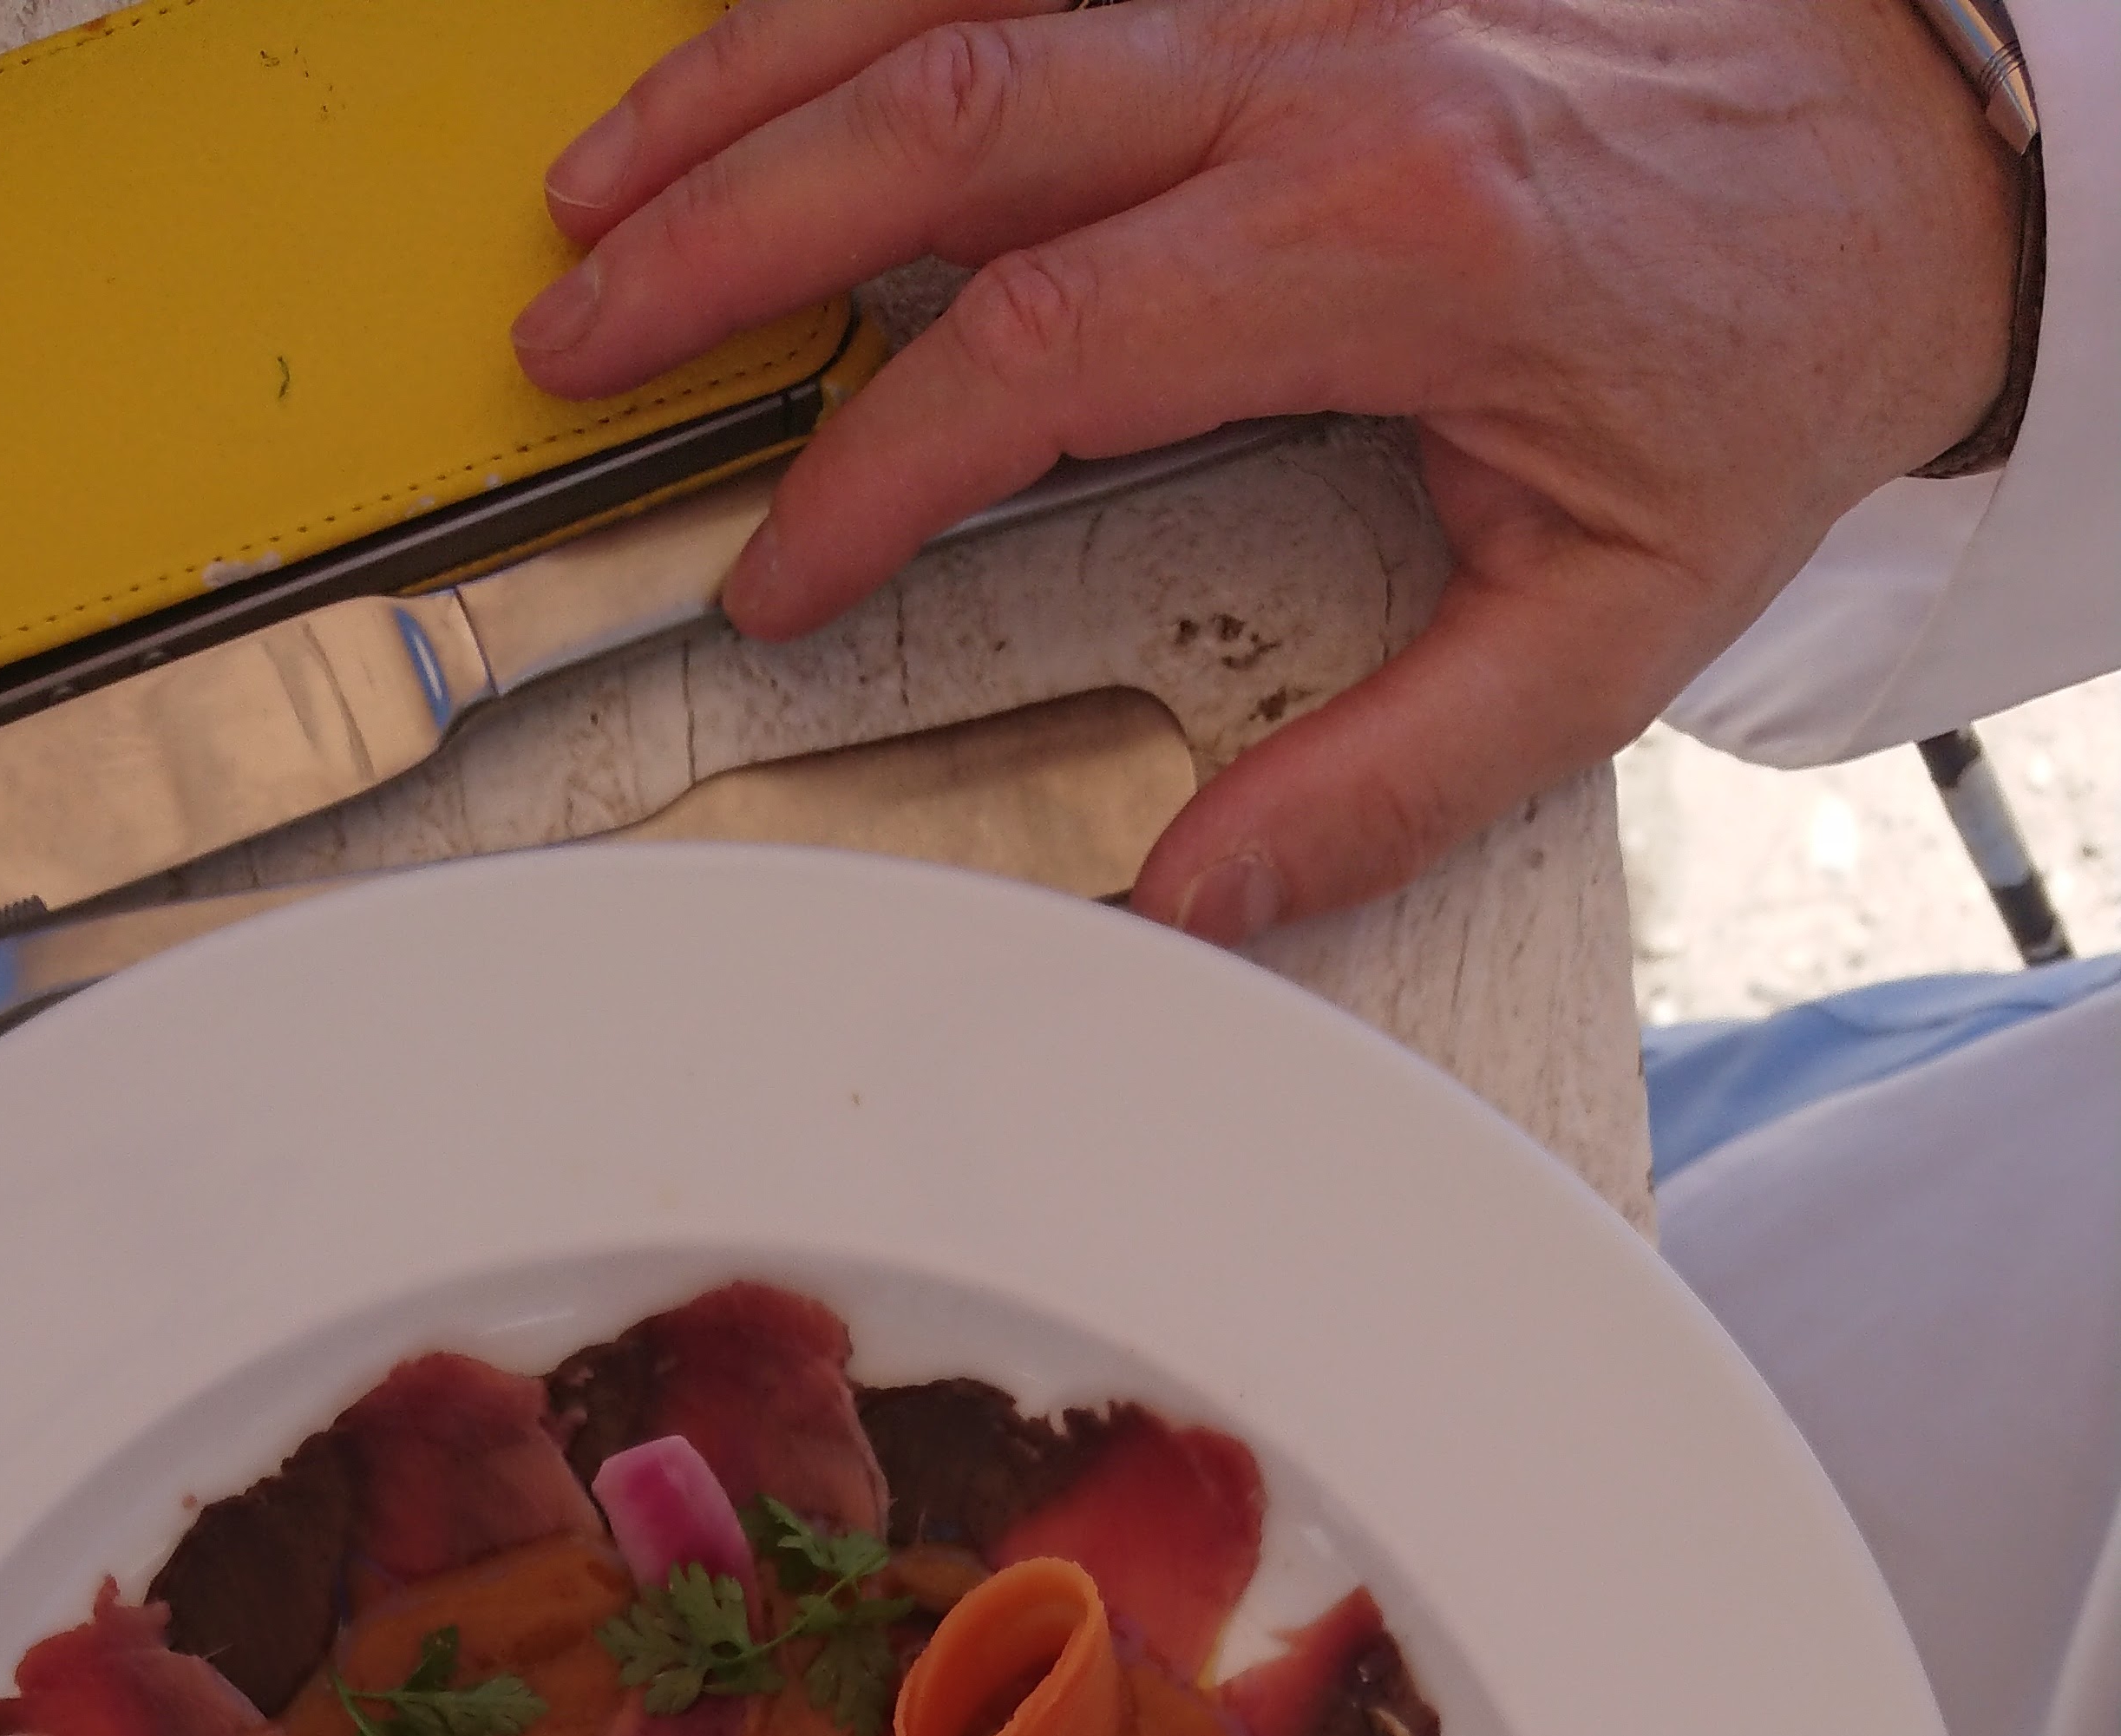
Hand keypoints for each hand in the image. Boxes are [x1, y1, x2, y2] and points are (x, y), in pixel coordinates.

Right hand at [514, 0, 2024, 936]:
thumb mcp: (1608, 628)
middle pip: (941, 115)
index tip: (779, 577)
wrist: (1901, 158)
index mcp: (1380, 239)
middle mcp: (1317, 56)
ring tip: (603, 188)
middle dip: (724, 233)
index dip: (867, 476)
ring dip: (749, 80)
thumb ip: (1391, 781)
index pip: (1035, 352)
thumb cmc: (1752, 360)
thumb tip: (1197, 904)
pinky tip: (764, 50)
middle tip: (580, 339)